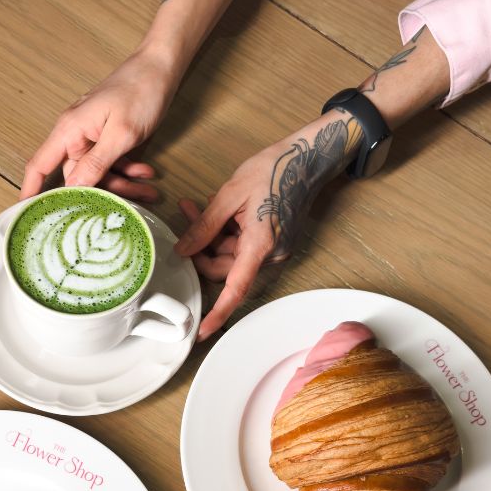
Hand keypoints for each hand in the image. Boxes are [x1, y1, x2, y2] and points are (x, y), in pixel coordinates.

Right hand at [20, 47, 177, 201]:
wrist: (160, 68)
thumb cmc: (139, 91)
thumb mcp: (121, 133)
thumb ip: (97, 163)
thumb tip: (73, 188)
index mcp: (70, 131)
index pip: (40, 165)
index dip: (31, 191)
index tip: (24, 215)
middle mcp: (76, 136)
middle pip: (79, 179)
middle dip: (106, 193)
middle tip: (135, 200)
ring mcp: (92, 137)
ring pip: (100, 175)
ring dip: (124, 184)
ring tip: (149, 189)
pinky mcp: (108, 138)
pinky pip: (111, 164)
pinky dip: (128, 171)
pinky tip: (146, 172)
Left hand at [175, 110, 361, 340]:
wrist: (306, 158)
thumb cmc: (273, 170)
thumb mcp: (229, 194)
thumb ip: (204, 225)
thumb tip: (183, 250)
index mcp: (259, 244)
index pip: (235, 288)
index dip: (217, 312)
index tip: (202, 332)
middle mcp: (269, 253)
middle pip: (224, 268)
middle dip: (201, 246)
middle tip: (187, 211)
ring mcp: (272, 249)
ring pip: (230, 256)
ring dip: (211, 235)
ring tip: (198, 203)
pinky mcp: (272, 242)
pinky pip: (241, 246)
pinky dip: (226, 231)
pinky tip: (220, 208)